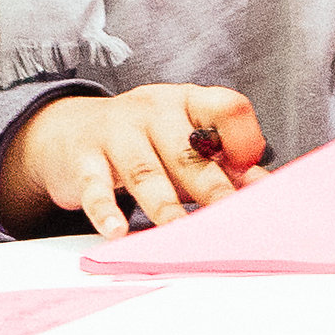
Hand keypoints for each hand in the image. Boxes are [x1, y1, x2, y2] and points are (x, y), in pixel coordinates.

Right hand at [0, 84, 266, 236]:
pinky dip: (105, 211)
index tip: (248, 172)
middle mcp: (155, 110)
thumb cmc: (146, 141)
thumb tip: (265, 189)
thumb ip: (225, 164)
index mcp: (190, 101)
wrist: (70, 130)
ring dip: (164, 206)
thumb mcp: (185, 141)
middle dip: (210, 188)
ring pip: (145, 172)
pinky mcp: (84, 159)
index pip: (227, 106)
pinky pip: (94, 186)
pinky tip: (117, 232)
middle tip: (228, 222)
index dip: (244, 138)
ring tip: (178, 232)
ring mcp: (118, 132)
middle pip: (187, 151)